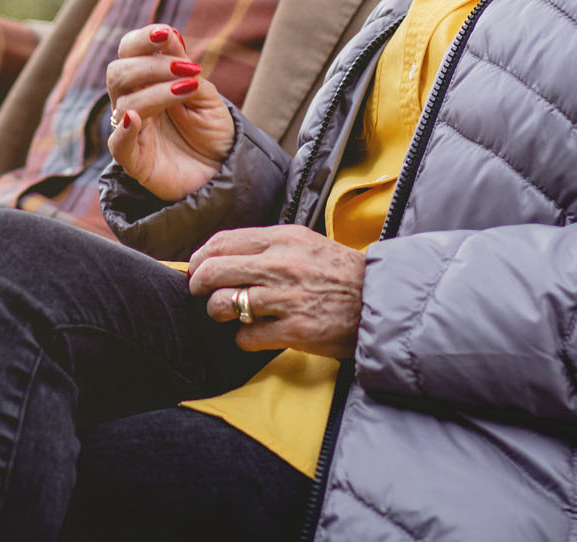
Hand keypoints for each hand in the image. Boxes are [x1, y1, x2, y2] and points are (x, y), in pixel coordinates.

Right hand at [104, 25, 232, 201]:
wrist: (224, 172)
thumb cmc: (212, 131)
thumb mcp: (206, 94)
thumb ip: (185, 68)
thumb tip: (169, 34)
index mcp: (147, 82)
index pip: (129, 52)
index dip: (142, 39)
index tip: (166, 33)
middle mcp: (134, 103)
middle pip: (118, 73)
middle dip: (150, 65)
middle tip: (187, 68)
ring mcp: (132, 131)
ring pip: (125, 103)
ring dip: (156, 91)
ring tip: (189, 88)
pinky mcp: (134, 160)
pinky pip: (118, 144)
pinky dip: (124, 130)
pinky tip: (136, 118)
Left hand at [186, 225, 365, 357]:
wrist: (379, 299)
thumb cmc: (339, 271)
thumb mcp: (304, 242)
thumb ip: (267, 245)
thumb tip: (224, 253)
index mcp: (282, 239)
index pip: (221, 242)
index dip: (201, 257)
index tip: (197, 268)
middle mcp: (280, 265)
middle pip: (213, 272)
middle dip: (199, 285)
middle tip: (201, 293)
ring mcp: (286, 299)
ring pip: (223, 305)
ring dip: (219, 313)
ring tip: (229, 315)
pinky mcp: (294, 331)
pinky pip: (245, 337)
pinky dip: (243, 338)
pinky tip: (254, 334)